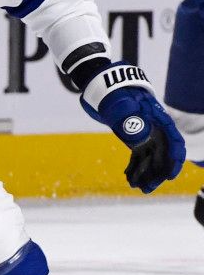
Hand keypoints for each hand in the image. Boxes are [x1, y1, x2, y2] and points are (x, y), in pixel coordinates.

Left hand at [80, 62, 185, 192]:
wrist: (102, 85)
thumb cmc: (113, 92)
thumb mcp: (121, 103)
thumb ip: (130, 118)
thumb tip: (139, 137)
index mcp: (158, 118)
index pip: (172, 141)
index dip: (173, 159)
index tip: (169, 175)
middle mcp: (155, 128)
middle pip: (162, 153)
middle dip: (156, 173)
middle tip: (147, 189)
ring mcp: (145, 133)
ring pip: (150, 157)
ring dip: (145, 173)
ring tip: (137, 188)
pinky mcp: (134, 137)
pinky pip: (138, 155)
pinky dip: (134, 166)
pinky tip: (129, 178)